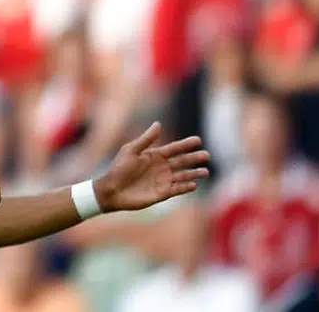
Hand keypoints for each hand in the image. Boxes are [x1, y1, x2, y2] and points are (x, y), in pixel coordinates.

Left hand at [93, 121, 210, 212]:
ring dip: (194, 173)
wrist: (112, 190)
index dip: (185, 144)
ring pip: (183, 176)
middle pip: (182, 161)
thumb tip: (158, 123)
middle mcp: (161, 167)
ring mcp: (163, 180)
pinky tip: (193, 185)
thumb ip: (146, 139)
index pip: (174, 148)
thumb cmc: (119, 168)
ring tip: (205, 171)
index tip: (198, 140)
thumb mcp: (131, 150)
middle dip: (194, 158)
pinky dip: (185, 187)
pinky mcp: (162, 193)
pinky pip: (177, 189)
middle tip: (207, 155)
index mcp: (154, 155)